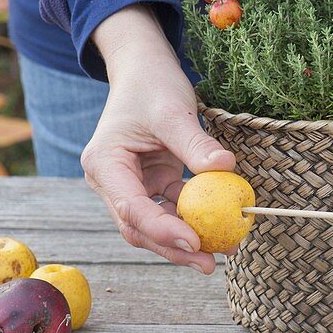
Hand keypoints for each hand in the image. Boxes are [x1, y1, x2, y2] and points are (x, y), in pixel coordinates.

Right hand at [80, 5, 236, 273]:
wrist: (145, 68)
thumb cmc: (152, 84)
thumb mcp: (173, 110)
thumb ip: (195, 142)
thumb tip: (225, 168)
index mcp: (105, 165)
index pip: (132, 209)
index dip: (163, 230)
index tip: (196, 243)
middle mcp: (112, 182)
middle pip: (140, 228)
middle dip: (175, 248)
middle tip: (211, 263)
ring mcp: (132, 185)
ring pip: (157, 224)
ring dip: (189, 237)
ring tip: (227, 248)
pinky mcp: (153, 183)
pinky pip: (173, 208)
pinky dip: (196, 217)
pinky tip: (224, 226)